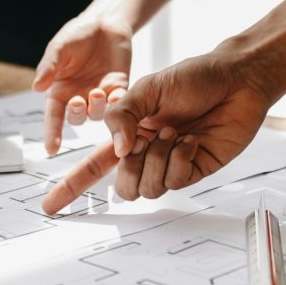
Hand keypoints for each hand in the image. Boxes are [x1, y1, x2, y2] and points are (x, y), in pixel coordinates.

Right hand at [33, 17, 132, 154]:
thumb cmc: (78, 34)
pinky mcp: (118, 88)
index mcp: (60, 90)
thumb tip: (36, 87)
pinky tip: (116, 95)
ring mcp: (99, 95)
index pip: (53, 117)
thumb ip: (49, 67)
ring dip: (97, 107)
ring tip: (96, 92)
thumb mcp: (59, 47)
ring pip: (98, 114)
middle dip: (76, 114)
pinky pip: (119, 104)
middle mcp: (79, 96)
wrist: (105, 23)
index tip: (51, 149)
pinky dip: (117, 103)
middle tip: (77, 102)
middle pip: (76, 118)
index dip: (52, 133)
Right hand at [42, 48, 274, 213]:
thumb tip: (118, 152)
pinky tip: (191, 140)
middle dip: (130, 167)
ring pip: (148, 189)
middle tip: (147, 139)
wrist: (236, 79)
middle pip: (122, 185)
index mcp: (130, 132)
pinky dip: (180, 159)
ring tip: (174, 133)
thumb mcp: (147, 88)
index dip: (71, 187)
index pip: (94, 166)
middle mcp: (148, 151)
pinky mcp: (195, 170)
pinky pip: (175, 181)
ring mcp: (171, 163)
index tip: (49, 206)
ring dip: (157, 159)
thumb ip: (122, 116)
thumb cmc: (194, 77)